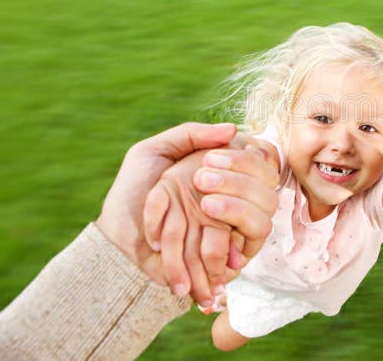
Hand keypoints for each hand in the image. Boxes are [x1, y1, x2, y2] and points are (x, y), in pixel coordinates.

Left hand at [143, 136, 279, 306]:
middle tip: (201, 180)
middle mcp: (234, 199)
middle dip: (239, 182)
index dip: (248, 158)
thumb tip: (233, 128)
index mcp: (220, 174)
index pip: (260, 162)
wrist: (117, 240)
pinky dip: (231, 235)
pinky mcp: (231, 254)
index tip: (213, 157)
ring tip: (206, 206)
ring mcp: (235, 228)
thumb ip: (190, 134)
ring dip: (239, 208)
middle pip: (266, 189)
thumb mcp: (152, 153)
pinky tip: (209, 223)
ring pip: (262, 215)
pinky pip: (249, 242)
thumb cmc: (131, 195)